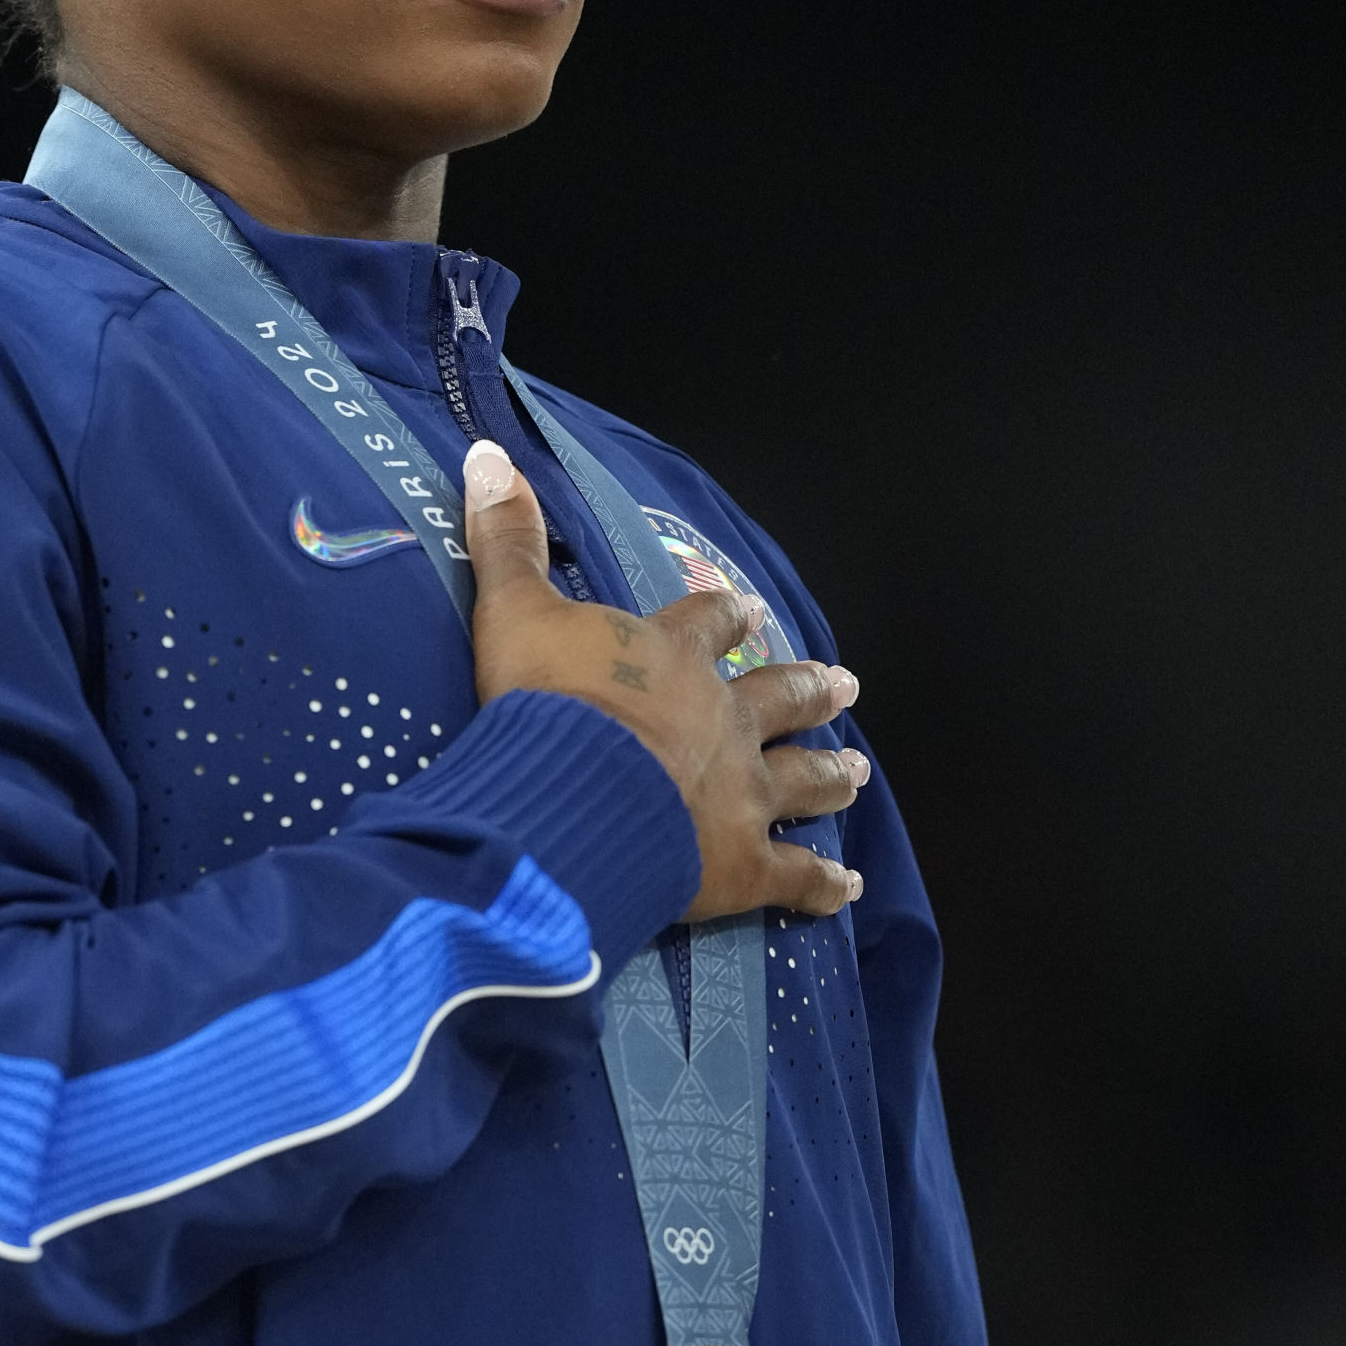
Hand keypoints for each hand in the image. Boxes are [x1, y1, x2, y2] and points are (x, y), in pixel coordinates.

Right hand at [461, 441, 866, 921]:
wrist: (574, 791)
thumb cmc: (544, 702)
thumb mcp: (514, 611)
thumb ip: (508, 541)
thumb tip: (488, 456)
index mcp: (673, 660)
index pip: (707, 625)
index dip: (726, 617)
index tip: (749, 611)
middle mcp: (723, 720)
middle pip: (778, 698)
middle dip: (809, 690)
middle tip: (843, 685)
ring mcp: (741, 794)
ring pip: (801, 780)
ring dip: (829, 774)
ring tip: (856, 773)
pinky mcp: (743, 865)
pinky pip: (794, 877)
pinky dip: (822, 885)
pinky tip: (846, 890)